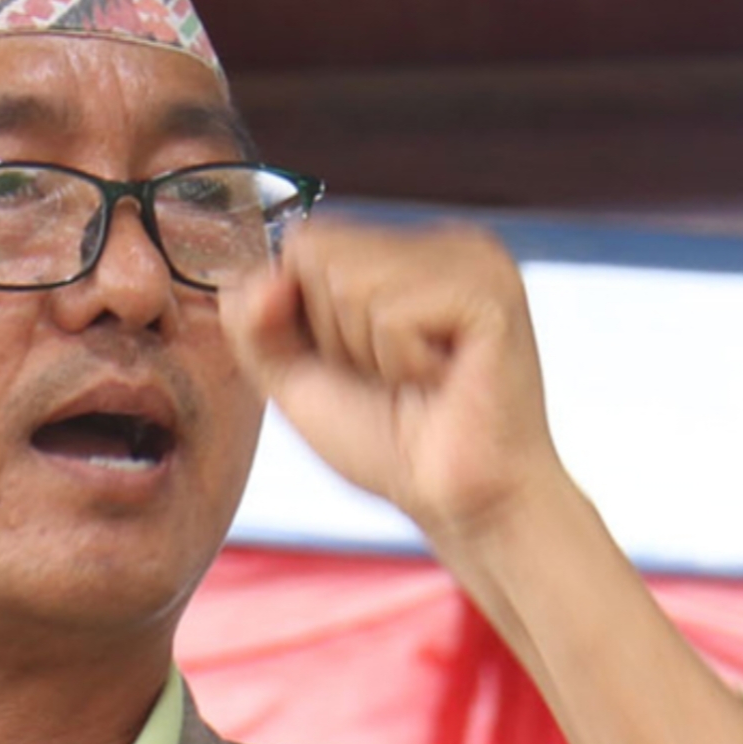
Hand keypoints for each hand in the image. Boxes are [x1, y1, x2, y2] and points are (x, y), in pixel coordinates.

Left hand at [219, 220, 559, 544]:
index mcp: (406, 250)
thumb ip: (253, 321)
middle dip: (332, 335)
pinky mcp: (489, 294)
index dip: (303, 315)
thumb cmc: (389, 442)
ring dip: (365, 353)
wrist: (461, 503)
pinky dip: (399, 364)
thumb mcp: (295, 376)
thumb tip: (263, 278)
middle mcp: (443, 242)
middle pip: (318, 250)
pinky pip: (391, 314)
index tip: (359, 364)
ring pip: (348, 281)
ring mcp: (473, 260)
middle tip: (391, 377)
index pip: (304, 240)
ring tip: (416, 381)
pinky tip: (442, 383)